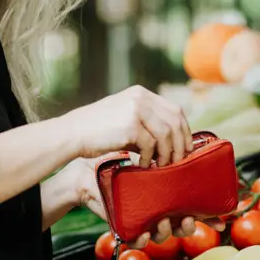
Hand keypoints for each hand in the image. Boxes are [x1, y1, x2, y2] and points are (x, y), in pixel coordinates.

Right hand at [59, 85, 192, 167]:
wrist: (73, 132)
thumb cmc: (99, 130)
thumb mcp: (125, 117)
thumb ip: (146, 123)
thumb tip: (172, 142)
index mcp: (141, 94)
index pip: (175, 110)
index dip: (184, 131)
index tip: (185, 148)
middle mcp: (140, 98)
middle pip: (175, 121)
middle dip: (180, 144)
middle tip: (177, 161)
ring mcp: (135, 110)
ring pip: (166, 134)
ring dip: (166, 154)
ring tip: (159, 165)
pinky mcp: (130, 126)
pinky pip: (150, 145)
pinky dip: (149, 158)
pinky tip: (142, 164)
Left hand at [60, 155, 223, 248]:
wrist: (85, 171)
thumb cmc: (114, 161)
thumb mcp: (142, 152)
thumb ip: (162, 148)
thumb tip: (187, 137)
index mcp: (166, 195)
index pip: (190, 208)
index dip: (203, 215)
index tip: (213, 214)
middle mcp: (157, 209)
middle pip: (180, 226)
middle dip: (186, 225)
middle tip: (186, 217)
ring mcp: (141, 218)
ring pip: (162, 234)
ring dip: (166, 230)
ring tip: (163, 221)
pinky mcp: (124, 225)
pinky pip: (137, 238)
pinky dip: (142, 238)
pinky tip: (143, 233)